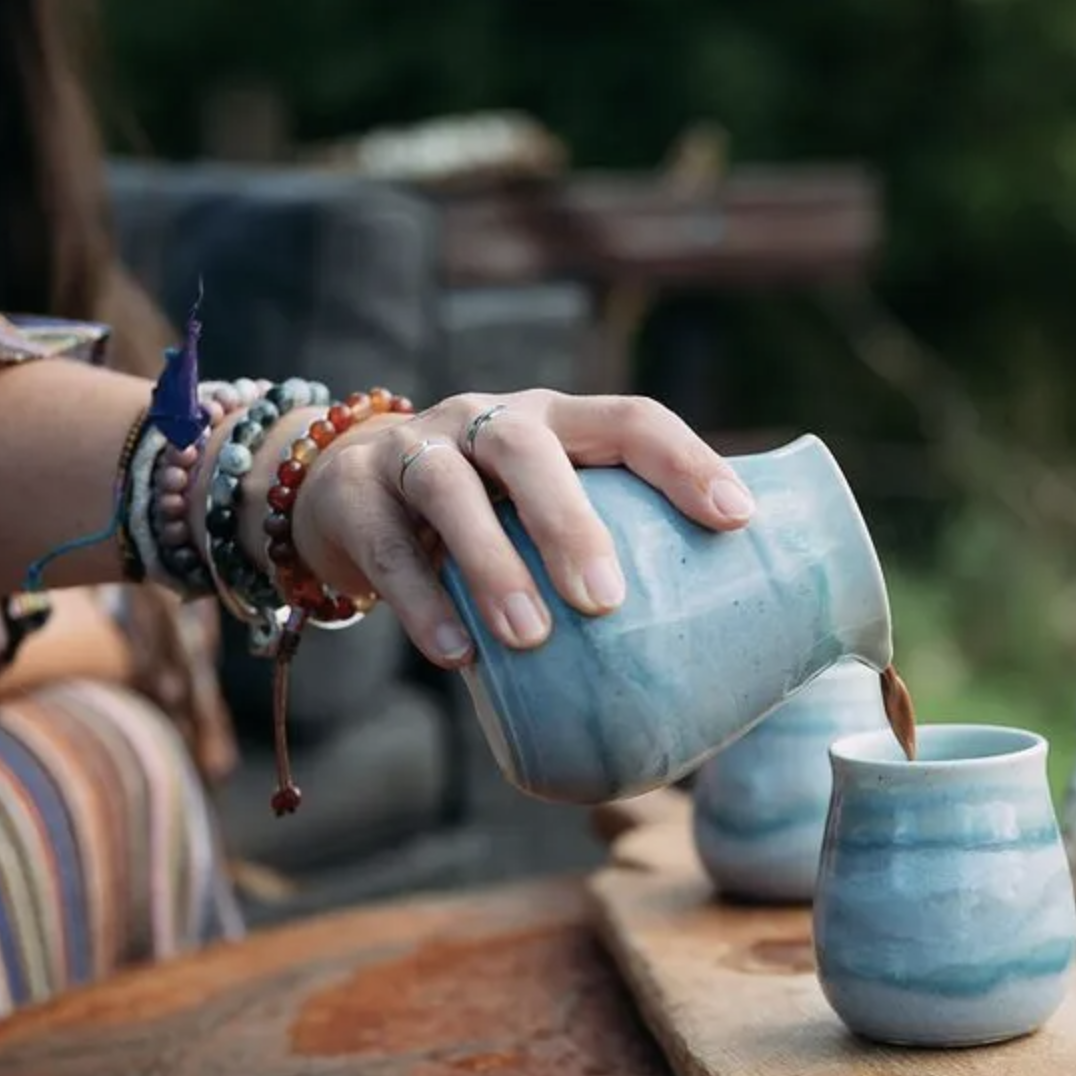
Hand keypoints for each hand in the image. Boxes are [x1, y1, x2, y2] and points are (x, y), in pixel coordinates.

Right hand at [287, 390, 755, 665]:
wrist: (338, 492)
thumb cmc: (482, 517)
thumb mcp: (538, 509)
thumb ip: (603, 546)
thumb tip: (715, 641)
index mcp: (555, 422)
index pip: (629, 420)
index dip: (685, 461)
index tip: (737, 519)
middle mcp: (486, 422)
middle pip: (529, 451)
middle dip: (570, 523)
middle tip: (606, 601)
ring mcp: (414, 451)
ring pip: (450, 490)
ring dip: (494, 564)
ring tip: (529, 636)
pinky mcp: (353, 497)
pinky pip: (389, 549)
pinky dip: (423, 603)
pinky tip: (458, 656)